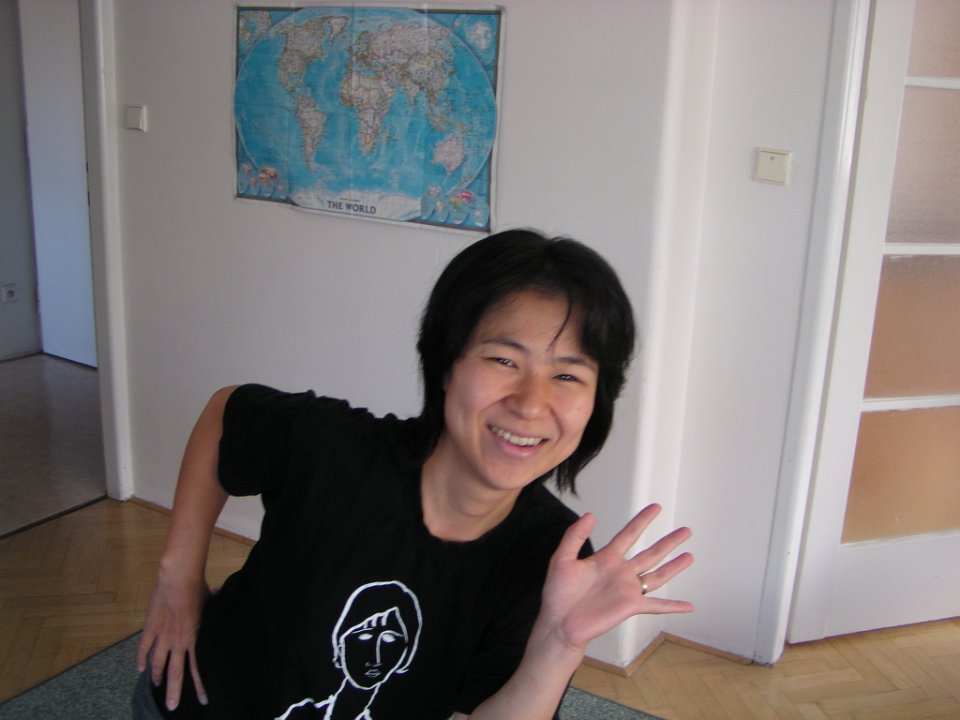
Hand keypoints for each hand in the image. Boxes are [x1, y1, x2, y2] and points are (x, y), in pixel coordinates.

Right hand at [136, 567, 210, 709]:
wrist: (179, 579)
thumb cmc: (198, 588)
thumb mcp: (211, 603)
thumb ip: (214, 611)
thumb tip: (225, 605)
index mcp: (195, 638)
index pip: (197, 668)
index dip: (200, 685)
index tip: (202, 699)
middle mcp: (178, 642)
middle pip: (175, 672)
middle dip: (174, 691)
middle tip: (172, 707)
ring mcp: (163, 636)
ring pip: (157, 663)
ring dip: (157, 677)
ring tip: (157, 687)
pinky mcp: (151, 628)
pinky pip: (144, 648)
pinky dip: (141, 660)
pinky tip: (139, 670)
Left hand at [536, 503, 692, 653]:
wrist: (559, 622)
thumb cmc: (558, 593)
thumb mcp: (562, 559)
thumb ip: (575, 536)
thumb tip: (590, 515)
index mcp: (606, 558)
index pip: (629, 534)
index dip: (643, 520)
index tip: (656, 507)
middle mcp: (621, 572)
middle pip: (651, 553)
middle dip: (669, 541)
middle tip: (686, 530)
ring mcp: (628, 589)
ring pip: (657, 575)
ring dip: (674, 567)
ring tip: (690, 556)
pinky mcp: (630, 606)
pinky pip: (656, 605)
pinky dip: (673, 606)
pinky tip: (689, 606)